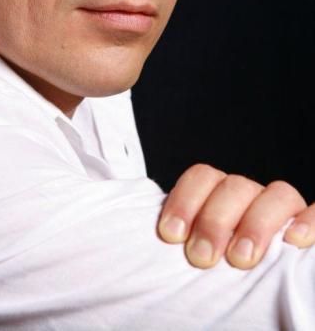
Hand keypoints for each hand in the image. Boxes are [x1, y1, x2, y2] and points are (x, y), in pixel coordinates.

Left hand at [158, 163, 314, 269]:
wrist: (259, 284)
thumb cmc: (219, 269)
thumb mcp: (200, 252)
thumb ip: (187, 243)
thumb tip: (160, 248)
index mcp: (220, 195)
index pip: (202, 177)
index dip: (185, 201)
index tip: (171, 235)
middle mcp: (252, 197)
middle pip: (234, 187)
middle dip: (214, 221)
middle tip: (201, 257)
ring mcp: (283, 209)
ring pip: (276, 194)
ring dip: (256, 224)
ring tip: (241, 258)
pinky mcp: (309, 222)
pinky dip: (309, 221)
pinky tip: (295, 240)